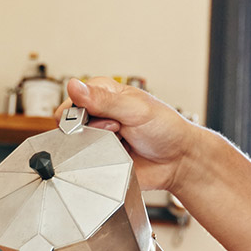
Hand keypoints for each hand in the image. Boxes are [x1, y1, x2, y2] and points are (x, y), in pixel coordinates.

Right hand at [62, 77, 202, 192]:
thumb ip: (102, 99)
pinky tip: (117, 158)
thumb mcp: (134, 108)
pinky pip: (87, 164)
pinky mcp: (101, 160)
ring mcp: (98, 138)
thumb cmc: (165, 129)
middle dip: (94, 131)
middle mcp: (98, 115)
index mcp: (104, 94)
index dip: (84, 111)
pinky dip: (100, 162)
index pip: (74, 100)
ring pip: (78, 145)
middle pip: (72, 124)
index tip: (107, 117)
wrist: (179, 161)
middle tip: (118, 130)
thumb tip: (73, 85)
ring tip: (122, 145)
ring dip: (99, 147)